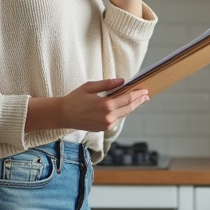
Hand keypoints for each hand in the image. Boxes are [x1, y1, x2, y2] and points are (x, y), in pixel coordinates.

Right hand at [27, 78, 149, 132]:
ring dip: (132, 107)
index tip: (145, 90)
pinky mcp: (103, 128)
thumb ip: (107, 84)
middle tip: (147, 96)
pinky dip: (123, 112)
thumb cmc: (75, 99)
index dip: (138, 94)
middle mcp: (108, 117)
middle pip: (129, 108)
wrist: (63, 115)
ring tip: (139, 101)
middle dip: (139, 101)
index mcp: (105, 105)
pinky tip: (126, 107)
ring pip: (124, 114)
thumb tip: (122, 81)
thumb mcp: (90, 87)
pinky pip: (117, 119)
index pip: (127, 99)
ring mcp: (106, 124)